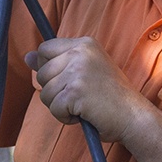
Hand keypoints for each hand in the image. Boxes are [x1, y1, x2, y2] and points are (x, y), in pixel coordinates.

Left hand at [27, 38, 151, 141]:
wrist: (133, 116)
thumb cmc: (110, 97)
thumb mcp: (85, 72)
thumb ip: (57, 63)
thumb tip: (27, 57)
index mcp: (84, 43)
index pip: (45, 49)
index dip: (48, 68)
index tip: (66, 81)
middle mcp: (80, 52)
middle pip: (42, 73)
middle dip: (55, 91)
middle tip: (80, 97)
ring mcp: (77, 71)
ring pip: (45, 92)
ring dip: (60, 106)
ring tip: (83, 106)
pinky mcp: (75, 91)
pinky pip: (53, 108)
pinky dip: (65, 117)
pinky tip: (84, 114)